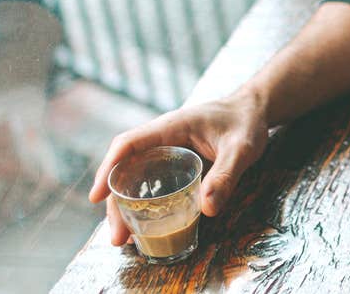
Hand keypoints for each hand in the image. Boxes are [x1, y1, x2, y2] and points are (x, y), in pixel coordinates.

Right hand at [87, 91, 269, 246]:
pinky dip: (141, 201)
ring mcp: (166, 149)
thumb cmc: (246, 124)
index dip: (108, 168)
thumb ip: (226, 175)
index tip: (96, 196)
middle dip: (115, 202)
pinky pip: (150, 180)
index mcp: (171, 127)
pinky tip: (142, 224)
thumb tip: (207, 210)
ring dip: (125, 206)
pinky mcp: (173, 161)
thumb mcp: (242, 149)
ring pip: (135, 177)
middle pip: (126, 168)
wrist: (253, 111)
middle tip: (118, 237)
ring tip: (124, 238)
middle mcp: (162, 138)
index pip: (129, 144)